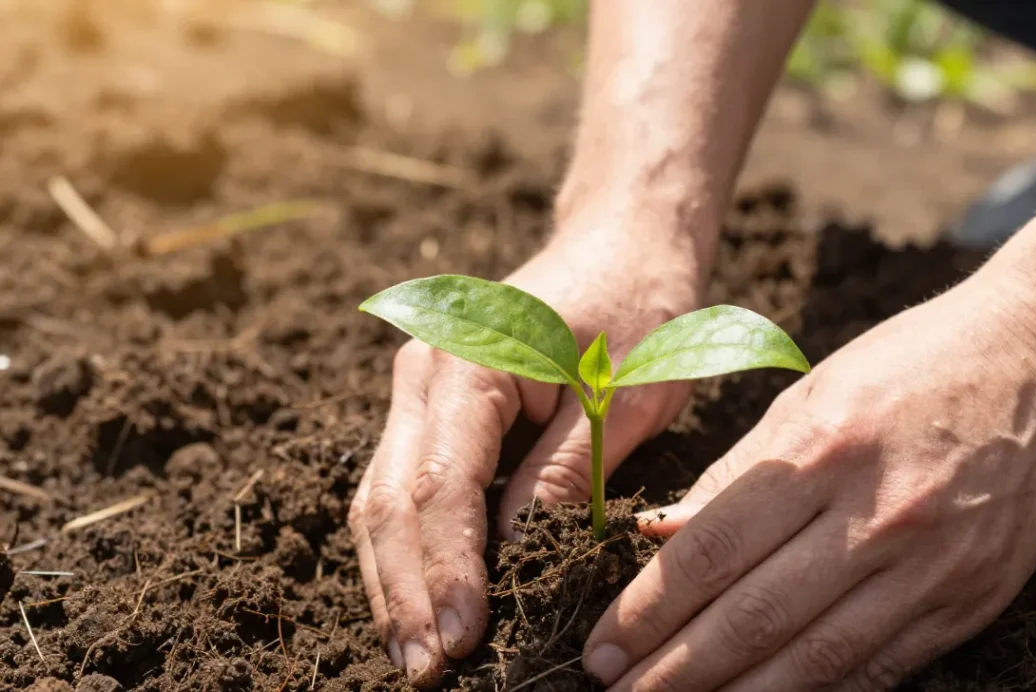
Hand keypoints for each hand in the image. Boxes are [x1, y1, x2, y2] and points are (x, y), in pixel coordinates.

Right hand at [348, 224, 703, 685]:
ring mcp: (419, 388)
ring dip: (395, 580)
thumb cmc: (639, 307)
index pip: (441, 485)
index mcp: (468, 361)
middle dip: (405, 592)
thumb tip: (520, 557)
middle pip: (390, 499)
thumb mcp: (623, 395)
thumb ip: (566, 474)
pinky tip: (422, 599)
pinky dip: (410, 547)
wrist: (625, 241)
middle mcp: (423, 372)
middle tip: (423, 673)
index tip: (459, 641)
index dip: (448, 571)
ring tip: (414, 655)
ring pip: (382, 498)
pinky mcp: (433, 408)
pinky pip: (404, 484)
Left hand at [584, 267, 1035, 690]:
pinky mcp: (972, 597)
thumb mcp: (812, 392)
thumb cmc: (910, 363)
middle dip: (674, 670)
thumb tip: (659, 533)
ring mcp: (932, 564)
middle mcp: (877, 515)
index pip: (712, 552)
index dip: (648, 610)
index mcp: (822, 450)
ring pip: (816, 658)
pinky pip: (881, 666)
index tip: (603, 645)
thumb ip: (734, 472)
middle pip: (754, 617)